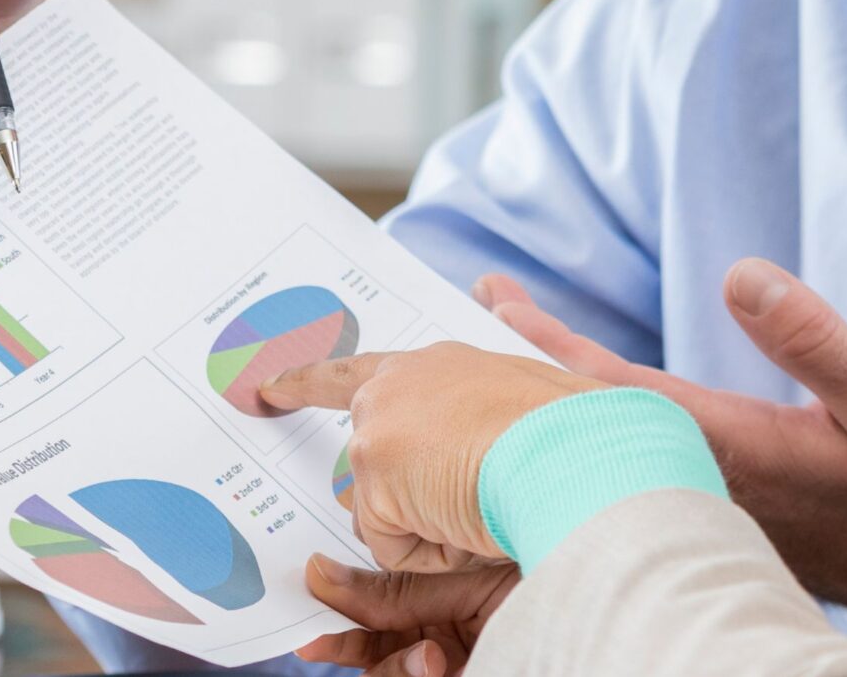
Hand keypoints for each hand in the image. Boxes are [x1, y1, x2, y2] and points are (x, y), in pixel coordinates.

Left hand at [260, 343, 606, 572]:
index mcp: (438, 363)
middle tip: (452, 496)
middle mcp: (398, 384)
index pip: (360, 371)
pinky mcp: (377, 473)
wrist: (582, 446)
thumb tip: (492, 294)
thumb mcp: (531, 391)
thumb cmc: (576, 428)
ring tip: (489, 501)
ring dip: (433, 526)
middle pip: (370, 460)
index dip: (309, 382)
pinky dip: (435, 552)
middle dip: (400, 493)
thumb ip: (496, 371)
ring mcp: (382, 426)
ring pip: (388, 512)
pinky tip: (472, 523)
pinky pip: (397, 547)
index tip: (265, 387)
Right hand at [294, 556, 520, 675]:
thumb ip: (391, 588)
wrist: (597, 590)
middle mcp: (448, 630)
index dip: (341, 603)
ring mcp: (462, 657)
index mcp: (445, 593)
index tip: (306, 592)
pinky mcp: (478, 672)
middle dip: (349, 645)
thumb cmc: (534, 564)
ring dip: (392, 668)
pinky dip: (411, 674)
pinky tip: (436, 661)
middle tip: (318, 640)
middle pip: (377, 643)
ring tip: (426, 654)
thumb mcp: (453, 581)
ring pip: (391, 671)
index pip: (379, 599)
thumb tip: (318, 576)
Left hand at [474, 260, 846, 636]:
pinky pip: (634, 469)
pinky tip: (581, 406)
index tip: (495, 298)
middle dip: (528, 362)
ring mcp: (703, 510)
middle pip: (588, 421)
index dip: (547, 343)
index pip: (610, 390)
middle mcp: (696, 486)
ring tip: (511, 344)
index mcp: (727, 449)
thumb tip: (741, 273)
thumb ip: (814, 339)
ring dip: (559, 394)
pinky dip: (597, 427)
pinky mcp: (717, 523)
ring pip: (607, 448)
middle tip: (481, 304)